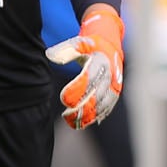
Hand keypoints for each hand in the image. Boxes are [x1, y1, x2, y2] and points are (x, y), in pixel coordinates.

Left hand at [45, 3, 123, 128]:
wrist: (110, 46)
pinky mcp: (115, 92)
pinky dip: (98, 115)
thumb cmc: (90, 45)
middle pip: (97, 95)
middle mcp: (110, 76)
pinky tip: (86, 122)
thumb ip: (65, 49)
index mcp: (101, 62)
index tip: (64, 99)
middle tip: (67, 116)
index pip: (89, 79)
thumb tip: (50, 56)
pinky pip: (108, 106)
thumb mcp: (79, 42)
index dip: (77, 91)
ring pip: (104, 104)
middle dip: (82, 108)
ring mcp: (115, 85)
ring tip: (74, 123)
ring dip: (90, 115)